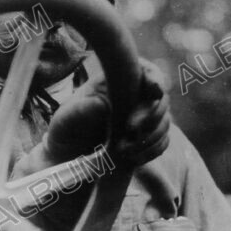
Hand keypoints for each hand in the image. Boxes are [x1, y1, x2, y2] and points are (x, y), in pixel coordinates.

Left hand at [45, 61, 170, 167]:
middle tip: (131, 130)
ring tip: (123, 151)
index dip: (156, 78)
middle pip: (161, 99)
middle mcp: (136, 95)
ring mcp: (145, 116)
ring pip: (164, 122)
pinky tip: (133, 159)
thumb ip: (81, 111)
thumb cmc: (66, 130)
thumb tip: (103, 104)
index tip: (156, 91)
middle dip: (151, 116)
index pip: (146, 71)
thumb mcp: (66, 119)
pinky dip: (151, 150)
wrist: (70, 154)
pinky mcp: (149, 136)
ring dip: (149, 138)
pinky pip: (163, 141)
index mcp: (117, 81)